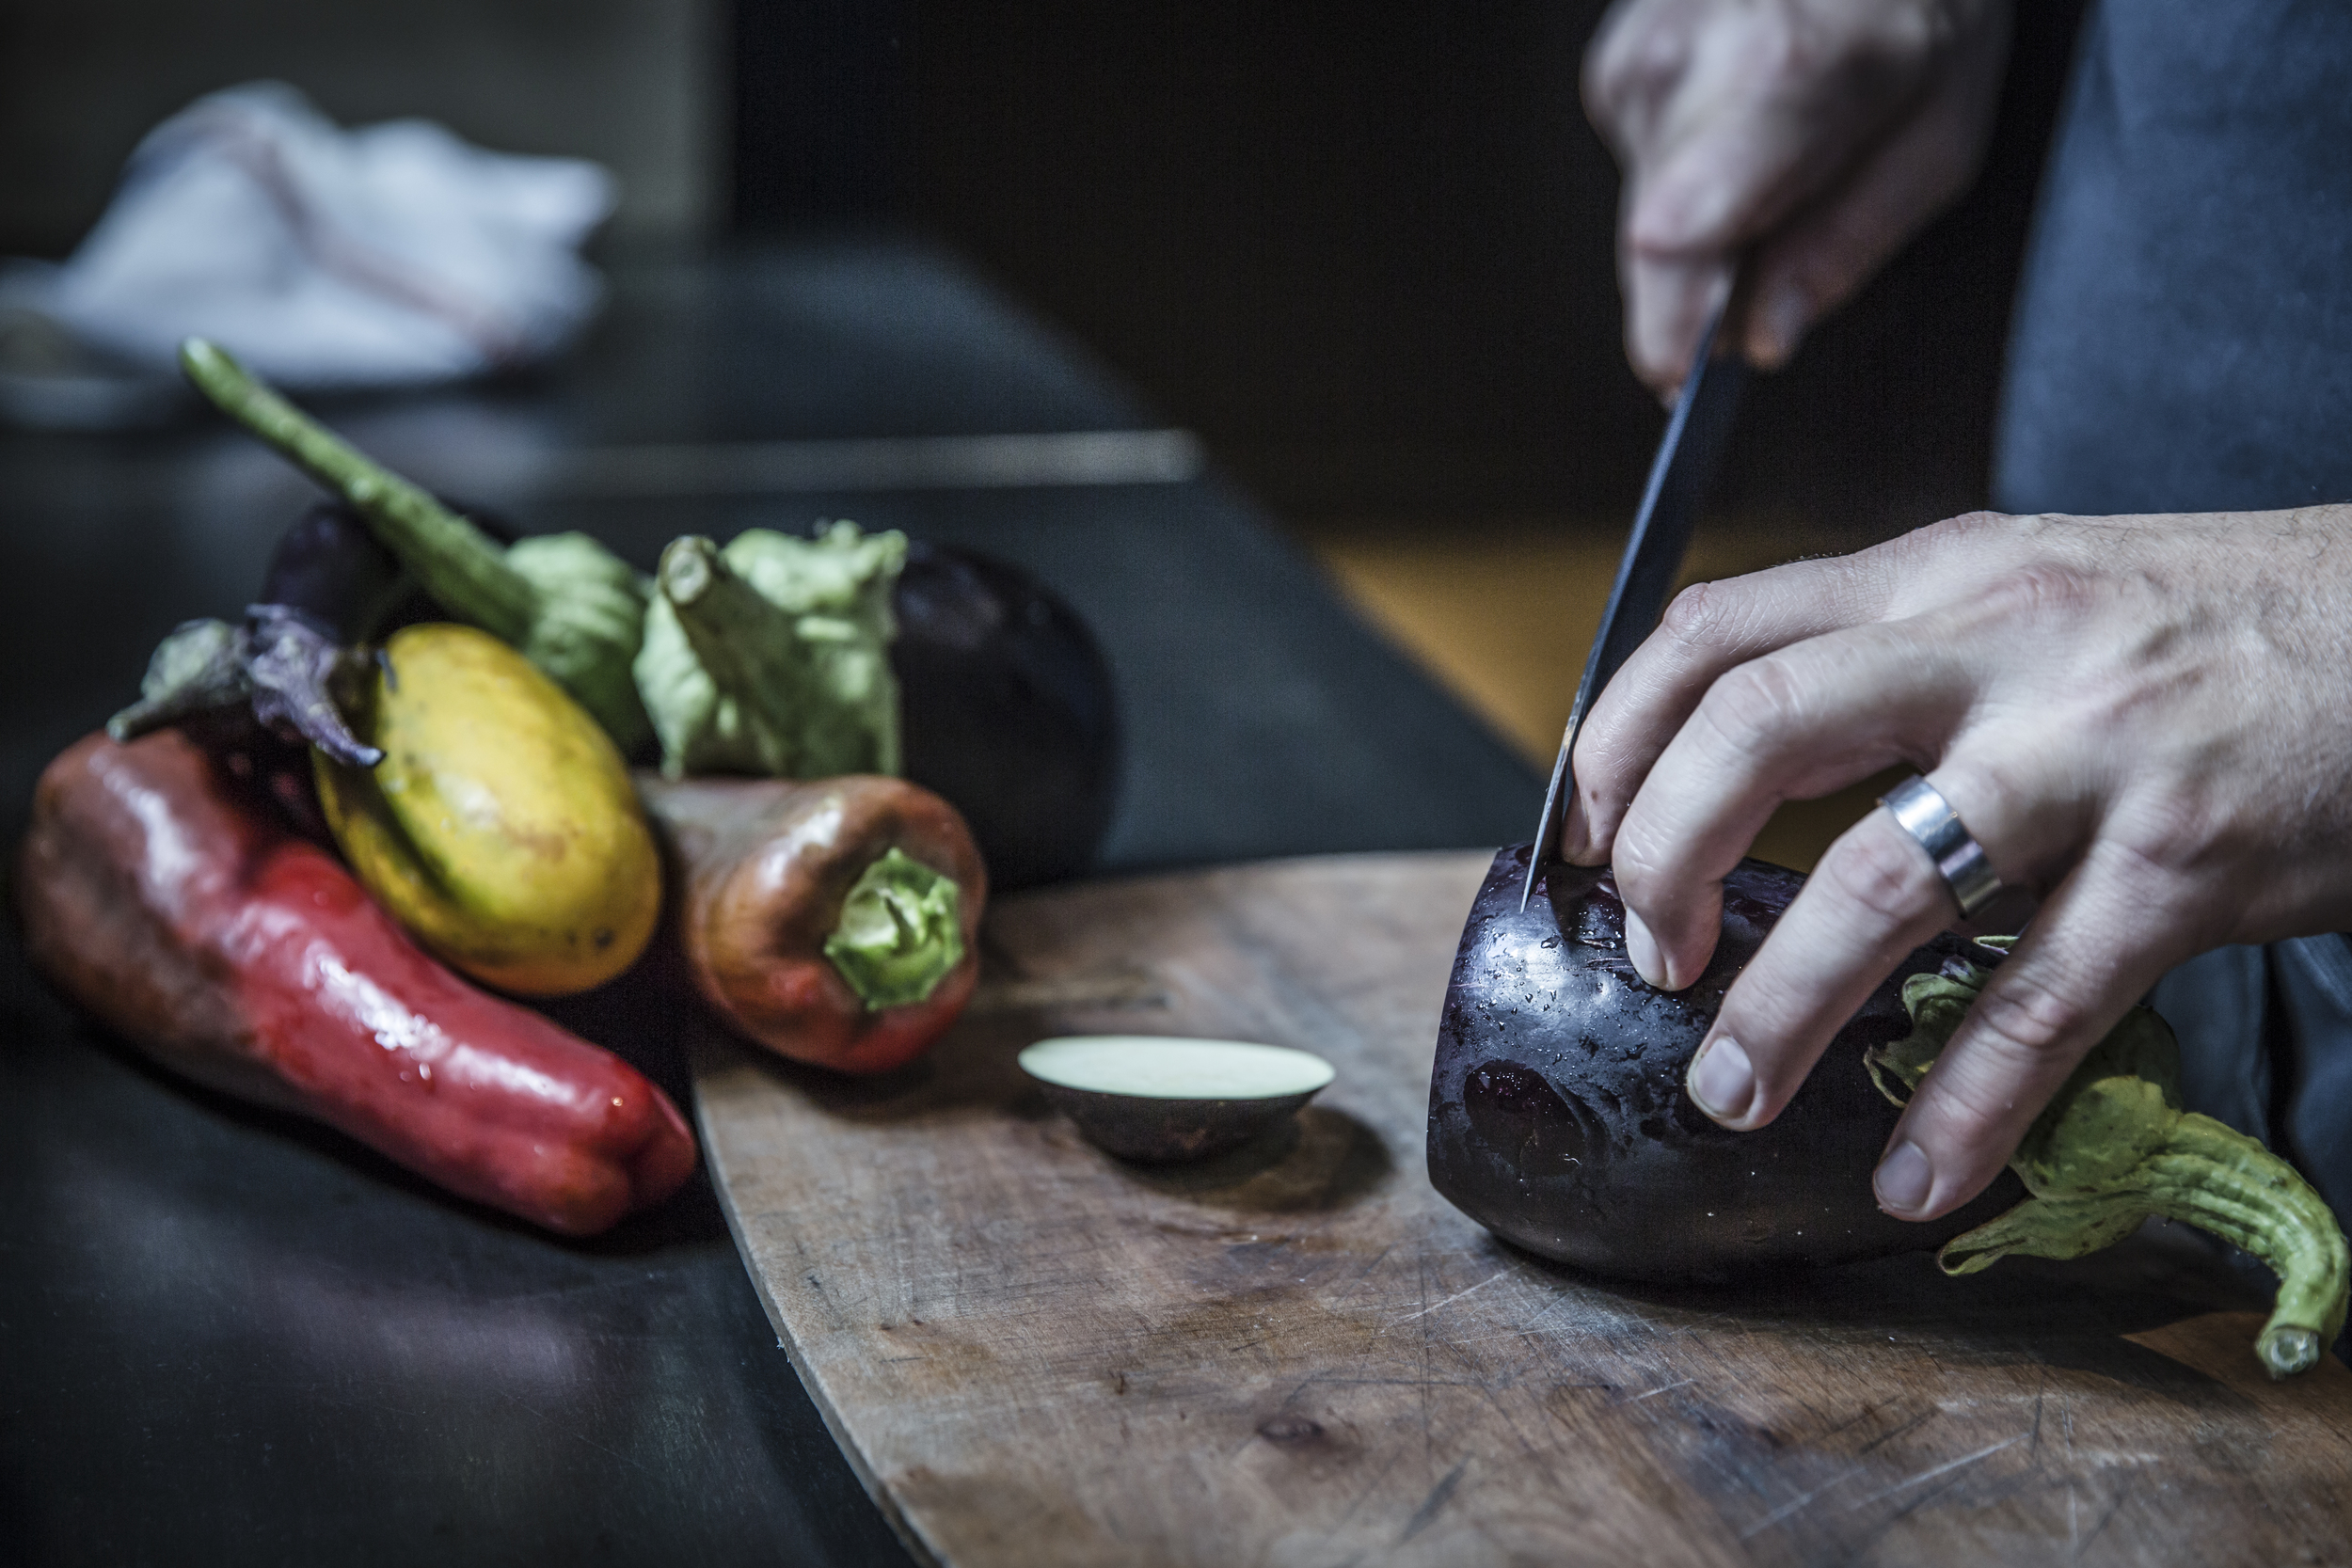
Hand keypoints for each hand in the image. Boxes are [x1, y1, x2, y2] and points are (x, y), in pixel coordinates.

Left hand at [1562, 509, 2351, 1220]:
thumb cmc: (2216, 624)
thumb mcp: (2035, 588)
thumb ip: (1898, 653)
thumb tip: (1744, 755)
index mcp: (1941, 577)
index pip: (1715, 632)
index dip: (1618, 737)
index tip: (1584, 827)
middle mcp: (1998, 649)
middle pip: (1754, 733)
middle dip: (1662, 858)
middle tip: (1651, 952)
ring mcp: (2090, 758)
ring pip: (1878, 885)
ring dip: (1780, 1008)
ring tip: (1731, 1090)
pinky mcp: (2184, 866)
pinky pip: (2043, 1005)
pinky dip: (1967, 1105)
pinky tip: (1921, 1175)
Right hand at [1584, 0, 2010, 394]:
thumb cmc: (1918, 9)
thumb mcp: (1939, 135)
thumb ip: (1846, 245)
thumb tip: (1763, 336)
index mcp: (1777, 71)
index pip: (1681, 224)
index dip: (1674, 313)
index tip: (1681, 370)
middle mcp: (1680, 61)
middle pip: (1655, 245)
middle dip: (1705, 294)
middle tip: (1772, 293)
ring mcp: (1633, 61)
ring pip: (1647, 220)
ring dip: (1710, 230)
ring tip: (1786, 159)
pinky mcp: (1612, 69)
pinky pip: (1645, 178)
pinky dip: (1694, 185)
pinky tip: (1747, 133)